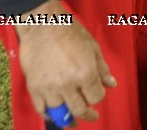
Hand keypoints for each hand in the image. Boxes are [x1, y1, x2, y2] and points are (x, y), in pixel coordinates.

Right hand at [17, 0, 116, 123]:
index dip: (98, 98)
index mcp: (86, 73)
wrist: (43, 25)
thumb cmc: (70, 32)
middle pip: (79, 109)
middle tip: (91, 116)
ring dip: (67, 117)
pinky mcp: (34, 87)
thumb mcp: (93, 48)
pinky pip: (41, 108)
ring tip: (71, 120)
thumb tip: (111, 84)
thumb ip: (103, 69)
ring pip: (60, 112)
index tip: (97, 97)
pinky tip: (54, 114)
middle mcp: (68, 84)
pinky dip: (48, 114)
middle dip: (87, 115)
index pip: (96, 97)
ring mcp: (49, 87)